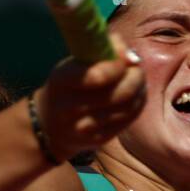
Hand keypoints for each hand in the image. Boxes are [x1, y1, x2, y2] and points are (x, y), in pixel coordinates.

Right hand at [33, 32, 146, 160]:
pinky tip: (136, 95)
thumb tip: (131, 55)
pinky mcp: (98, 139)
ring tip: (137, 79)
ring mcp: (84, 127)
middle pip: (120, 93)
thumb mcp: (74, 64)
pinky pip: (128, 119)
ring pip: (128, 107)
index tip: (126, 56)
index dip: (118, 64)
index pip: (97, 76)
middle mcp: (70, 107)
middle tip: (137, 68)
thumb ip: (100, 51)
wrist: (49, 124)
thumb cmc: (68, 85)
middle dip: (135, 76)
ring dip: (139, 89)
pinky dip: (138, 103)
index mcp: (62, 81)